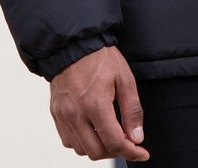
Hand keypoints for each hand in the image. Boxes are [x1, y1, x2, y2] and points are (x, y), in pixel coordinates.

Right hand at [49, 45, 148, 160]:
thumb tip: (137, 137)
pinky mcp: (56, 114)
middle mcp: (76, 114)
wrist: (73, 45)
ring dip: (98, 147)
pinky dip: (82, 141)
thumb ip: (132, 110)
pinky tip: (92, 128)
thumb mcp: (124, 78)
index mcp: (95, 104)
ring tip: (109, 133)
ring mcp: (63, 116)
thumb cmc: (100, 59)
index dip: (131, 152)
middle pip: (96, 152)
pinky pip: (68, 140)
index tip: (142, 153)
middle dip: (114, 151)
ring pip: (81, 150)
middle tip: (126, 140)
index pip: (114, 142)